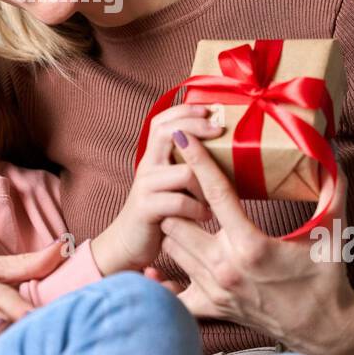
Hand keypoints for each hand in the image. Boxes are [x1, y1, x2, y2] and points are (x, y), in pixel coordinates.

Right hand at [91, 104, 219, 274]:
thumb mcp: (171, 186)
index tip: (209, 109)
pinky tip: (204, 216)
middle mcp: (146, 167)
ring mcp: (145, 187)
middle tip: (219, 132)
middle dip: (196, 127)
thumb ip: (187, 168)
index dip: (184, 110)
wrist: (129, 245)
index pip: (162, 121)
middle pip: (167, 132)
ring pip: (184, 172)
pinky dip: (198, 209)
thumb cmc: (160, 214)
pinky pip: (180, 201)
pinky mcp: (146, 208)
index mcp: (153, 159)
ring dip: (206, 185)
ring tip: (213, 200)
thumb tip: (224, 152)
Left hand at [159, 133, 353, 354]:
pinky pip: (171, 294)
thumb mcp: (332, 232)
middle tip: (185, 183)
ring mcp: (215, 290)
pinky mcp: (211, 308)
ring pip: (172, 247)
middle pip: (178, 220)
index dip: (196, 161)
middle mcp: (226, 268)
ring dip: (175, 228)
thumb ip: (332, 189)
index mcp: (252, 246)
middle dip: (179, 198)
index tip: (180, 137)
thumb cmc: (327, 278)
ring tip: (182, 213)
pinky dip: (164, 279)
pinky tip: (161, 267)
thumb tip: (329, 152)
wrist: (325, 329)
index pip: (215, 194)